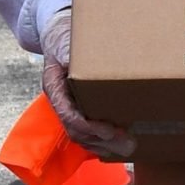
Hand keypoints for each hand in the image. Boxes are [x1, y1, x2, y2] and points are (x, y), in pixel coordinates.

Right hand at [41, 9, 134, 160]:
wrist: (60, 37)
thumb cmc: (66, 38)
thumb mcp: (66, 42)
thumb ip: (70, 54)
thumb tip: (75, 60)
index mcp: (55, 88)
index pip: (68, 115)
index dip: (88, 127)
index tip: (109, 131)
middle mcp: (61, 102)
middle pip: (77, 131)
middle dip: (102, 141)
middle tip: (129, 144)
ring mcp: (70, 107)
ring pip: (82, 136)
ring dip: (105, 145)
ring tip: (128, 148)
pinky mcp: (80, 109)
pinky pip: (88, 132)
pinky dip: (103, 141)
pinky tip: (120, 143)